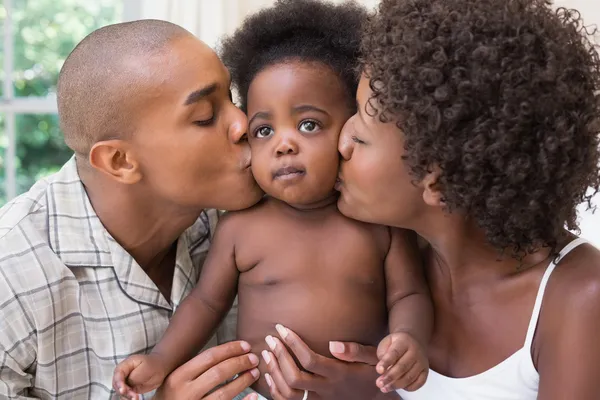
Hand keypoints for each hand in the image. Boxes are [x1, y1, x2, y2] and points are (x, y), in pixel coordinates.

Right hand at [113, 353, 169, 398]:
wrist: (161, 368)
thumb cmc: (154, 365)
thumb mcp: (146, 368)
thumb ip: (135, 376)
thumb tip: (128, 383)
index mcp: (126, 364)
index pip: (118, 373)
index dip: (119, 382)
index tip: (123, 390)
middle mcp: (124, 373)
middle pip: (117, 383)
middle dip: (123, 391)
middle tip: (132, 396)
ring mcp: (126, 381)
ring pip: (121, 390)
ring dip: (126, 396)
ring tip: (136, 398)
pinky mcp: (130, 388)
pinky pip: (127, 394)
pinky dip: (129, 398)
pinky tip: (135, 399)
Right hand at [116, 341, 258, 399]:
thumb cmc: (171, 396)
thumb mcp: (175, 379)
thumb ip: (195, 367)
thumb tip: (227, 352)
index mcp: (178, 376)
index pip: (209, 357)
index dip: (230, 349)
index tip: (246, 345)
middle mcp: (185, 392)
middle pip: (218, 373)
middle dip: (240, 363)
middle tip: (254, 358)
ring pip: (224, 393)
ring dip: (243, 381)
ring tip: (255, 373)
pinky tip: (253, 396)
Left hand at [260, 324, 398, 399]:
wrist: (375, 399)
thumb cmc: (372, 373)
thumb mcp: (373, 359)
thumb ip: (355, 351)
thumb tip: (332, 343)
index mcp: (339, 374)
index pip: (310, 360)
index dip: (293, 344)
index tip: (282, 328)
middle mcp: (326, 389)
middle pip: (295, 377)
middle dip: (280, 356)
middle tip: (271, 338)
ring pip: (289, 393)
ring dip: (275, 372)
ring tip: (267, 353)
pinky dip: (275, 390)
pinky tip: (269, 374)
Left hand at [375, 333, 427, 392]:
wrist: (415, 341)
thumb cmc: (397, 343)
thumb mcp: (387, 342)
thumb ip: (382, 353)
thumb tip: (382, 369)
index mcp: (404, 341)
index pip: (395, 352)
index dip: (386, 362)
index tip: (378, 370)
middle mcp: (415, 351)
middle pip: (402, 367)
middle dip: (390, 377)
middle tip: (379, 384)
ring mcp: (422, 362)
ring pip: (409, 377)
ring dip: (396, 385)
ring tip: (384, 388)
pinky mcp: (425, 371)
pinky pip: (418, 383)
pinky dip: (408, 387)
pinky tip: (398, 387)